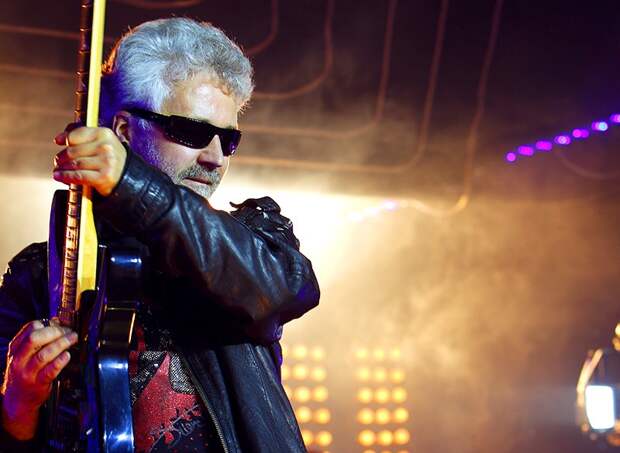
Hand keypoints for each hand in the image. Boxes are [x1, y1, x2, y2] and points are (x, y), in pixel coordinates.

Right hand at [1, 319, 77, 439]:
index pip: (30, 329)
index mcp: (16, 348)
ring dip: (61, 344)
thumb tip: (56, 321)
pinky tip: (67, 356)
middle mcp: (19, 359)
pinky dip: (60, 361)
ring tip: (72, 339)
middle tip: (69, 332)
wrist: (17, 399)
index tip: (60, 324)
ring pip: (44, 354)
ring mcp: (28, 372)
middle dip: (55, 332)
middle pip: (35, 339)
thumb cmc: (24, 372)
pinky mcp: (38, 383)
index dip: (48, 324)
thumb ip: (38, 338)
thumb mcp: (24, 354)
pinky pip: (50, 371)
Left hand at [53, 126, 126, 195]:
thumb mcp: (101, 142)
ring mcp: (106, 162)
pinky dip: (66, 176)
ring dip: (62, 168)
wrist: (127, 177)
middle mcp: (106, 147)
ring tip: (57, 170)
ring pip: (74, 164)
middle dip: (61, 157)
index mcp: (105, 134)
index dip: (65, 138)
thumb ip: (82, 135)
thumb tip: (59, 138)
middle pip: (73, 151)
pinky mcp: (103, 177)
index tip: (58, 142)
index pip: (77, 135)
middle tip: (58, 161)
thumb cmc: (109, 159)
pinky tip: (59, 176)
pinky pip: (78, 176)